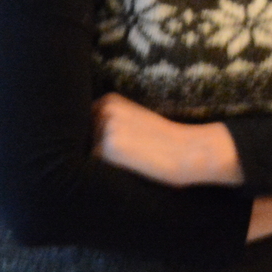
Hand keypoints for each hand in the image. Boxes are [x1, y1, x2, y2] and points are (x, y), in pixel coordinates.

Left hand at [93, 92, 242, 186]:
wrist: (190, 150)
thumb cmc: (165, 140)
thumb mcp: (135, 118)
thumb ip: (110, 121)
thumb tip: (82, 137)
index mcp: (109, 100)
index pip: (82, 125)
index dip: (95, 138)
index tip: (120, 143)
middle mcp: (103, 110)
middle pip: (81, 139)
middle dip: (94, 148)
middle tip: (127, 153)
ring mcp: (104, 128)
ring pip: (86, 153)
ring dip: (99, 161)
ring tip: (129, 160)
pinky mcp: (107, 148)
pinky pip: (92, 167)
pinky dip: (105, 171)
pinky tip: (128, 168)